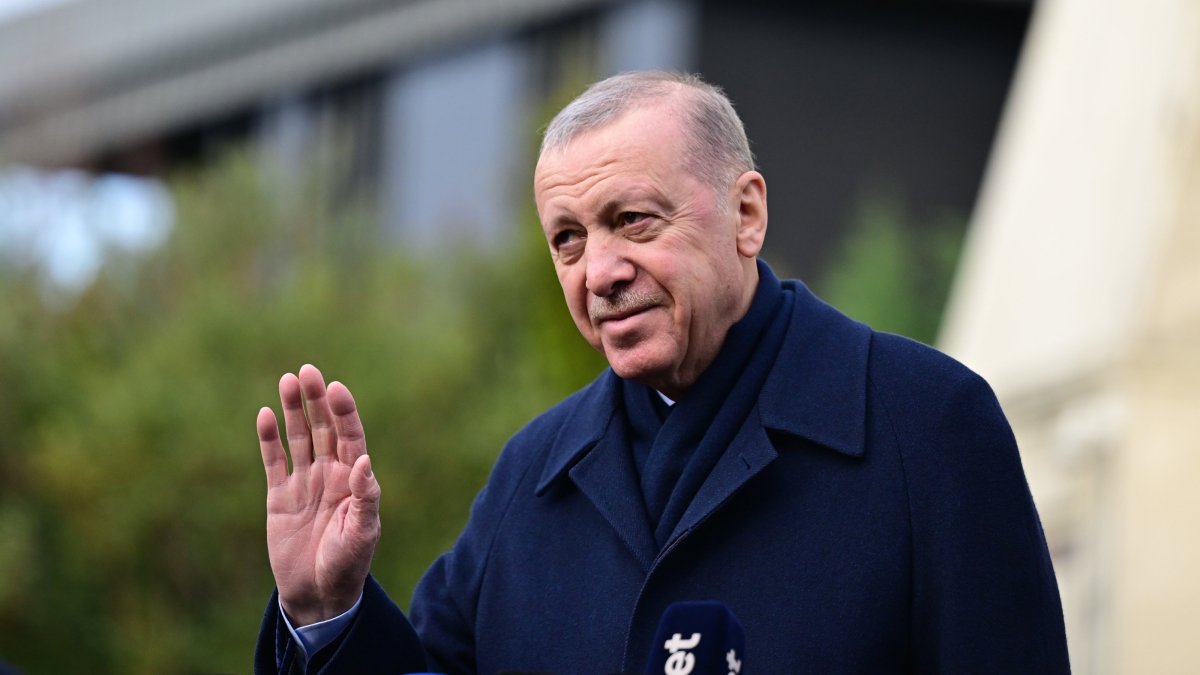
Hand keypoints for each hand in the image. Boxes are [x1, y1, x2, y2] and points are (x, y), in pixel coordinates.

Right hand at [257, 364, 380, 625]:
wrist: (318, 594)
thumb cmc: (348, 565)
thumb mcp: (362, 533)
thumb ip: (366, 497)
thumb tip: (365, 461)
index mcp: (355, 479)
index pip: (351, 435)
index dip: (344, 411)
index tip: (336, 387)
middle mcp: (330, 473)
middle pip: (323, 428)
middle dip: (316, 400)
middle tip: (308, 370)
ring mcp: (304, 482)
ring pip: (299, 437)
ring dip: (293, 410)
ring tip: (287, 380)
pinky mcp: (280, 496)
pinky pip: (274, 460)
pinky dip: (269, 439)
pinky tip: (265, 415)